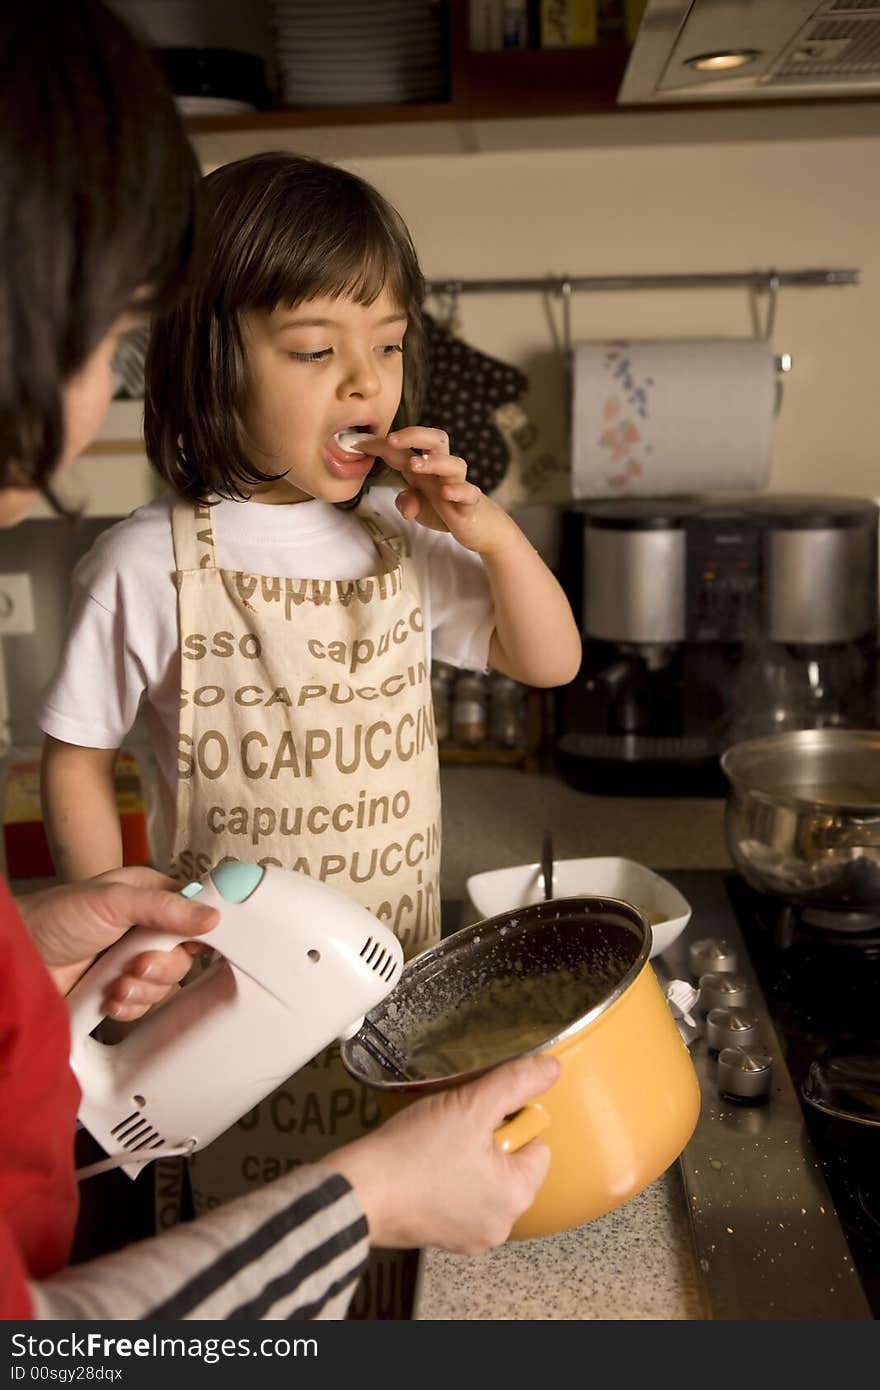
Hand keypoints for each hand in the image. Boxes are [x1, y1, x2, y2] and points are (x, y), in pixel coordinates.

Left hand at [16, 866, 218, 1017]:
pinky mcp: (121, 991)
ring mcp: (134, 962)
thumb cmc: (57, 916)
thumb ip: (164, 907)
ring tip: (116, 983)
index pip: (196, 911)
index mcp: (151, 897)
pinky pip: (145, 1006)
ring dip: (143, 989)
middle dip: (161, 966)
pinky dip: (129, 1007)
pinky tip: (109, 999)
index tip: (200, 941)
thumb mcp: (113, 900)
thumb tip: (211, 917)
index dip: (203, 928)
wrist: (19, 958)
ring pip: (167, 985)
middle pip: (185, 955)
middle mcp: (147, 930)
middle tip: (137, 964)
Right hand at [325, 1053, 558, 1253]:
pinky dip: (446, 1182)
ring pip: (484, 1181)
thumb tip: (551, 1069)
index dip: (510, 1122)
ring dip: (467, 1160)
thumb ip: (514, 1083)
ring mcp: (469, 1237)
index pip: (537, 1146)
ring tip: (435, 1145)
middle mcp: (500, 1225)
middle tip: (453, 1127)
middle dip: (487, 1142)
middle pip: (510, 1164)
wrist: (359, 1191)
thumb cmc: (414, 1152)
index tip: (477, 1116)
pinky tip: (423, 1166)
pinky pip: (458, 1199)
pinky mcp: (441, 1239)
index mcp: (516, 1197)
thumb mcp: (470, 1105)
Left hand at [359, 426, 517, 557]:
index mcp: (426, 468)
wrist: (479, 527)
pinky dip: (459, 492)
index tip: (356, 443)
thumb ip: (408, 502)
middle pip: (436, 439)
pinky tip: (446, 495)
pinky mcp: (471, 504)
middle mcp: (442, 472)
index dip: (380, 444)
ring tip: (414, 465)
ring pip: (454, 464)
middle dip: (414, 434)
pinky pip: (470, 493)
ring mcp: (458, 485)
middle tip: (392, 439)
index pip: (403, 450)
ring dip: (433, 462)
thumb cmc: (446, 509)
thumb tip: (406, 505)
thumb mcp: (420, 507)